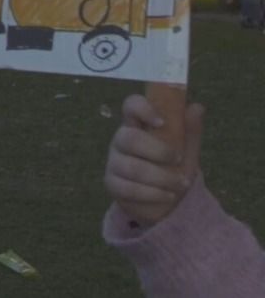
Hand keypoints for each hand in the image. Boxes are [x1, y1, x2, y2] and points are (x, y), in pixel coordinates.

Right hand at [105, 93, 205, 225]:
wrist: (165, 203)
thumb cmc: (173, 169)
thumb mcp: (186, 149)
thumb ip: (190, 130)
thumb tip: (197, 107)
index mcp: (137, 125)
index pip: (131, 107)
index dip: (143, 109)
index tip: (162, 122)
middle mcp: (121, 141)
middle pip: (129, 138)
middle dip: (158, 151)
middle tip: (178, 159)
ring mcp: (114, 163)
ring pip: (132, 167)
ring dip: (162, 178)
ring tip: (182, 184)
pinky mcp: (112, 184)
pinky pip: (130, 189)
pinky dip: (154, 194)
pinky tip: (168, 195)